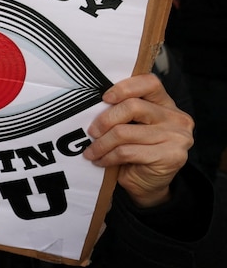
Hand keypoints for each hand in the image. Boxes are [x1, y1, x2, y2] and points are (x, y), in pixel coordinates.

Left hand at [84, 74, 193, 207]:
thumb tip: (91, 106)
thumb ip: (123, 112)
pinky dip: (108, 157)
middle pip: (133, 107)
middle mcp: (175, 118)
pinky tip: (100, 160)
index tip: (104, 98)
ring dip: (101, 143)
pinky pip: (127, 151)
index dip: (124, 88)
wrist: (148, 184)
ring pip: (125, 132)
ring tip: (91, 151)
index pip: (149, 82)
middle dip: (105, 120)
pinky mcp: (170, 156)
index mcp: (166, 104)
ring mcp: (176, 137)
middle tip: (92, 132)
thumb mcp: (131, 126)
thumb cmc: (135, 151)